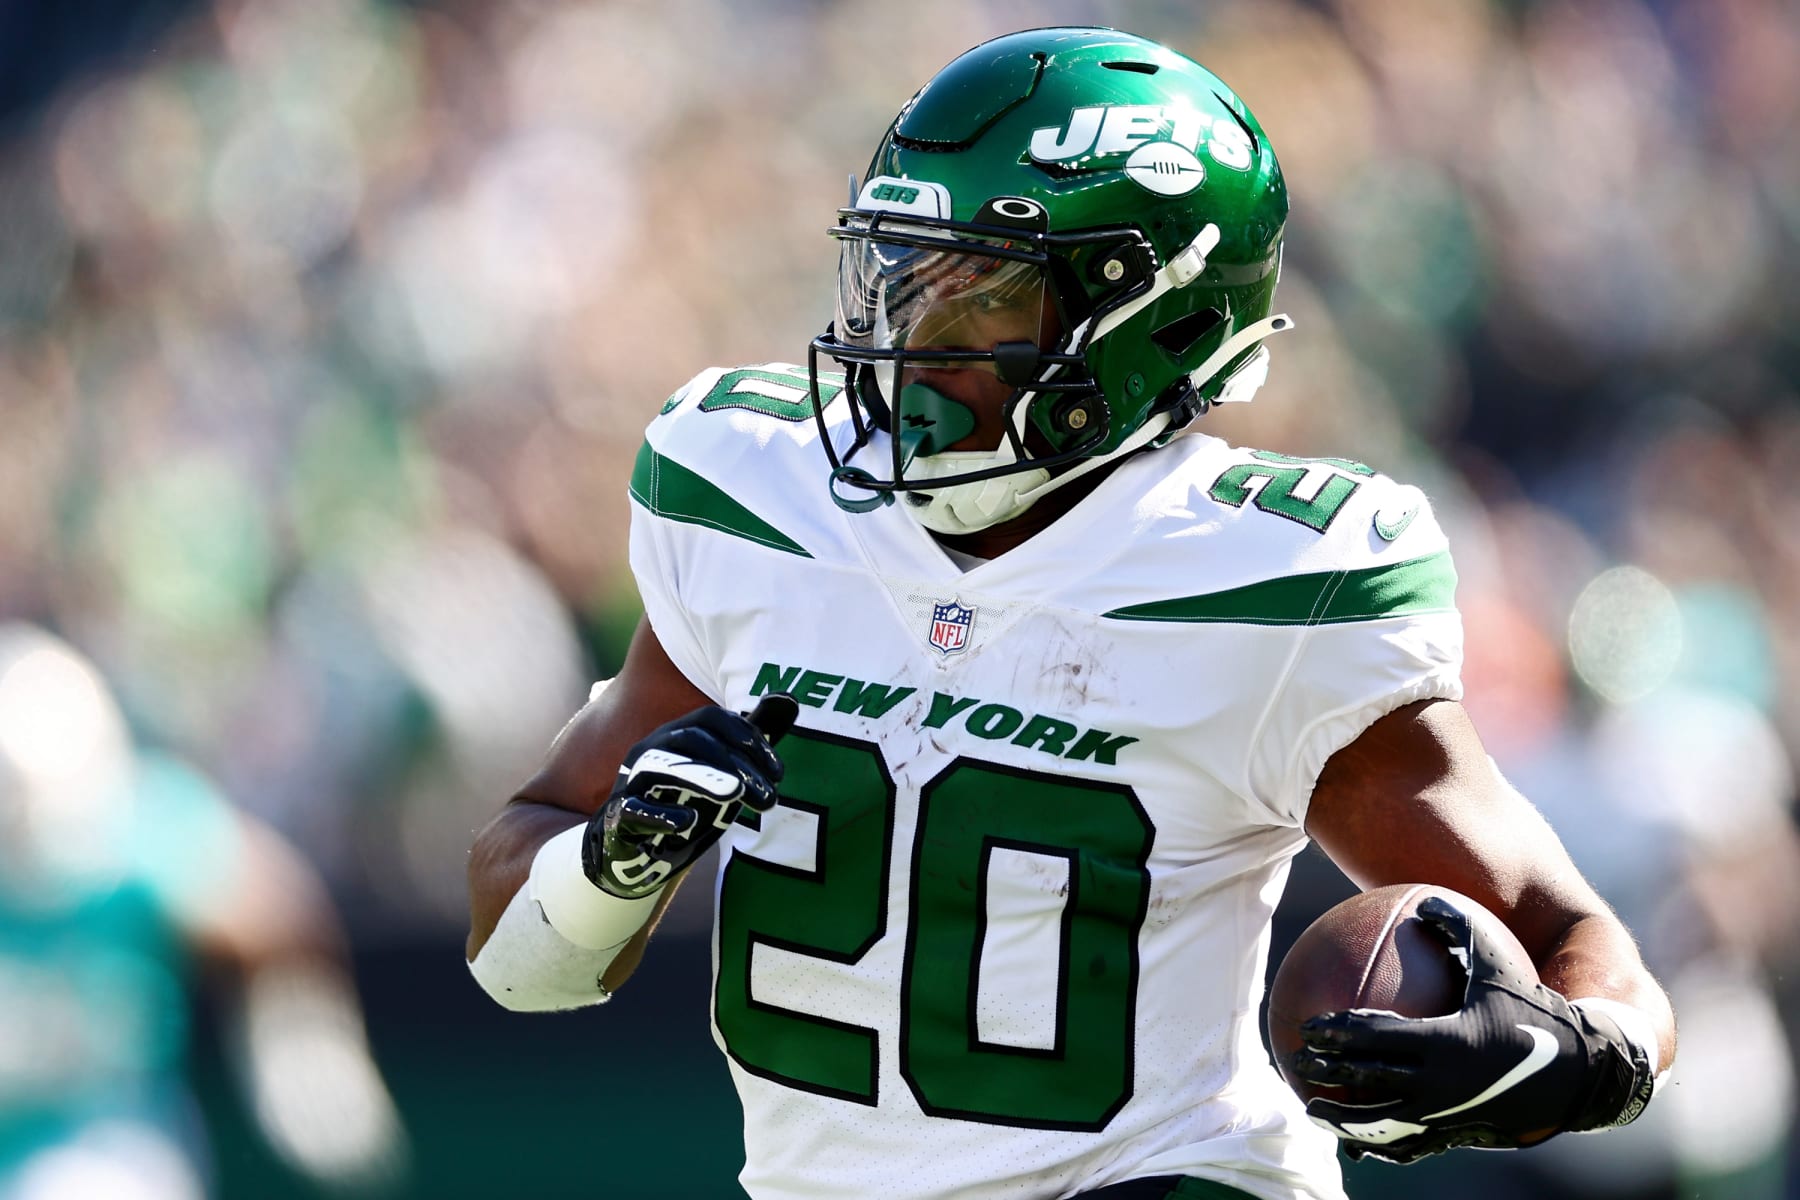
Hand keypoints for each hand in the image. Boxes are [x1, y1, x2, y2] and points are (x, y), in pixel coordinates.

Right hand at [583, 696, 797, 898]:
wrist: (636, 847)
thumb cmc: (684, 801)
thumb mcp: (722, 771)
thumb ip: (751, 739)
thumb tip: (788, 699)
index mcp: (677, 733)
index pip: (712, 719)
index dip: (748, 737)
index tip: (778, 772)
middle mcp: (652, 748)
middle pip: (693, 739)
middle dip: (736, 764)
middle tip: (769, 797)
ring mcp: (632, 780)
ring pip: (661, 766)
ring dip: (702, 778)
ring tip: (735, 795)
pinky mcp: (619, 815)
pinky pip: (633, 809)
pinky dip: (660, 814)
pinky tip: (688, 822)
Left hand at [1289, 896, 1653, 1163]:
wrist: (1582, 1073)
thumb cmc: (1535, 1010)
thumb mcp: (1499, 965)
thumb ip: (1459, 928)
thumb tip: (1422, 900)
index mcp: (1445, 1041)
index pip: (1374, 1037)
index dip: (1336, 1032)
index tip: (1307, 1026)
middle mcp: (1440, 1084)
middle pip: (1367, 1079)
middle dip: (1325, 1070)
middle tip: (1296, 1058)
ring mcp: (1446, 1116)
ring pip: (1380, 1125)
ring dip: (1342, 1119)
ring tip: (1311, 1108)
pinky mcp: (1457, 1136)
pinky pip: (1408, 1146)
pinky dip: (1378, 1145)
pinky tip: (1356, 1142)